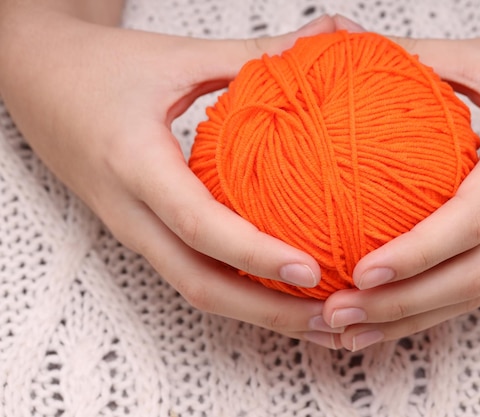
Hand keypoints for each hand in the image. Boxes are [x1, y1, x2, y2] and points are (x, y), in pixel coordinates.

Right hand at [0, 6, 342, 346]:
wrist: (37, 83)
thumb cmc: (98, 69)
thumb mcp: (176, 58)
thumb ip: (249, 58)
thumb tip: (319, 42)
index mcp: (135, 164)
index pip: (198, 224)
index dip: (254, 253)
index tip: (308, 269)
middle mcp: (131, 211)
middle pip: (199, 284)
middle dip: (265, 311)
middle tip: (328, 317)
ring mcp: (134, 231)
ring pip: (195, 288)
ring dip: (256, 311)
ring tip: (314, 317)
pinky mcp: (142, 233)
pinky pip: (191, 272)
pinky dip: (237, 291)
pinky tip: (277, 287)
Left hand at [325, 12, 479, 350]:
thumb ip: (424, 59)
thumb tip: (351, 46)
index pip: (472, 219)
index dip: (417, 253)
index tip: (363, 271)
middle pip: (472, 277)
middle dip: (402, 305)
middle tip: (339, 313)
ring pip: (476, 295)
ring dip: (412, 320)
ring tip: (350, 332)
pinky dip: (434, 310)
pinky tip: (392, 318)